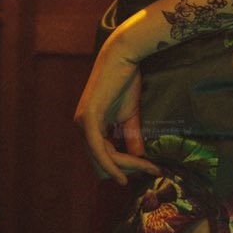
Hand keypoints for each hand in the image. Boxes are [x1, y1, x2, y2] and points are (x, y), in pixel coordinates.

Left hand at [74, 35, 160, 185]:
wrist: (123, 57)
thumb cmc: (125, 81)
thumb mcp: (130, 116)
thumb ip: (131, 137)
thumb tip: (139, 160)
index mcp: (88, 127)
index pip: (104, 158)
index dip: (126, 166)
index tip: (150, 169)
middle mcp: (80, 128)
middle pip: (102, 164)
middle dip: (128, 169)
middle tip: (152, 169)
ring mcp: (82, 124)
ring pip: (104, 159)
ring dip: (128, 166)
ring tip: (150, 166)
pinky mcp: (88, 120)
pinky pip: (99, 151)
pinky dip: (113, 165)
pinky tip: (124, 175)